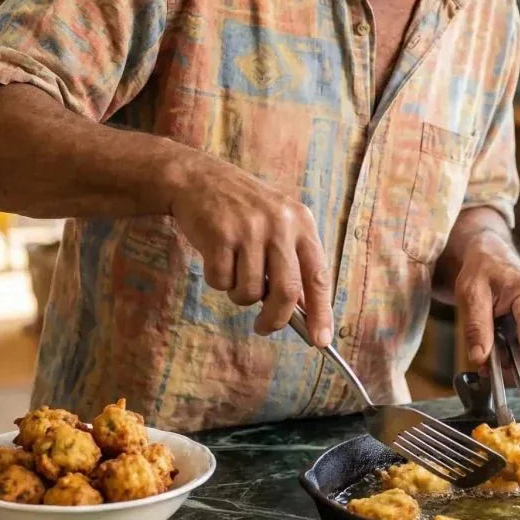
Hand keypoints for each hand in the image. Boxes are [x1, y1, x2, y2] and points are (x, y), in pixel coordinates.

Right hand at [167, 153, 332, 345]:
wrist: (198, 179)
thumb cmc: (242, 211)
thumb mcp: (277, 224)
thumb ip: (292, 262)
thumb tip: (303, 312)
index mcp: (302, 222)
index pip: (318, 275)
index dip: (321, 312)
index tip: (321, 340)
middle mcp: (280, 224)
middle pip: (287, 291)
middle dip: (276, 319)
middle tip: (264, 327)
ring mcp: (250, 229)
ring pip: (250, 292)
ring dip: (239, 294)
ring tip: (234, 270)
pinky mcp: (220, 235)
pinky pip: (222, 282)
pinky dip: (218, 280)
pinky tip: (216, 258)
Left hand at [453, 232, 519, 386]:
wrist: (491, 254)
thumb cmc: (481, 269)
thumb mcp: (470, 294)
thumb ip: (476, 326)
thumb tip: (480, 358)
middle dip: (515, 369)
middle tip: (486, 367)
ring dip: (516, 362)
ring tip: (490, 350)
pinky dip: (519, 354)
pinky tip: (501, 343)